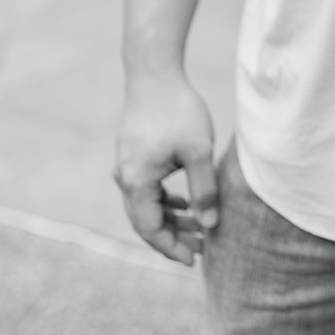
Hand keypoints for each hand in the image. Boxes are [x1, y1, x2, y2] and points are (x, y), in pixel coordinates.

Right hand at [114, 69, 219, 265]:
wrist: (154, 73)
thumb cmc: (178, 110)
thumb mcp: (198, 152)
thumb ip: (204, 190)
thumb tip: (210, 225)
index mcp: (136, 181)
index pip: (150, 228)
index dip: (171, 248)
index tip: (194, 260)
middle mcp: (124, 177)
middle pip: (145, 220)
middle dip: (173, 238)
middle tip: (202, 250)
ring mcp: (125, 166)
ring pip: (146, 205)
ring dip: (171, 219)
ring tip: (199, 228)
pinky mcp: (132, 155)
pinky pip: (146, 189)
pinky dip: (165, 201)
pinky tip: (185, 204)